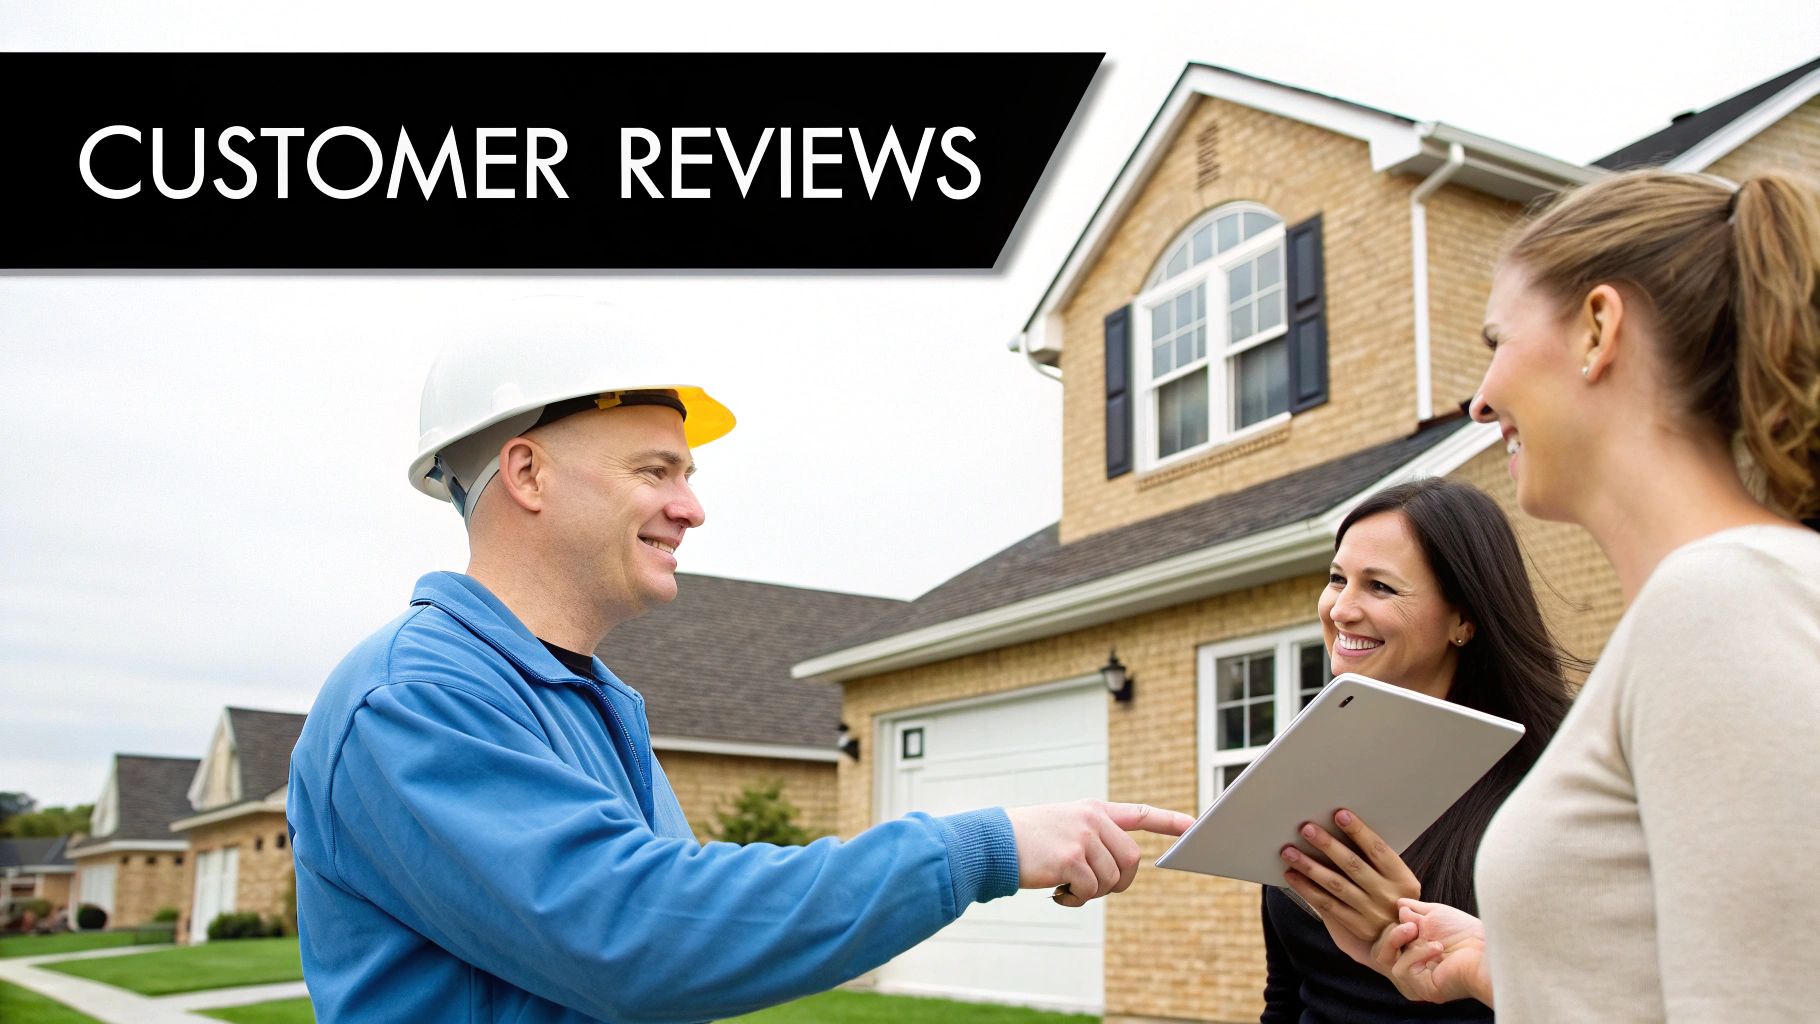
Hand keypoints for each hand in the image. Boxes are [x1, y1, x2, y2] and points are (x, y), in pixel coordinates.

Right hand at [1005, 800, 1193, 907]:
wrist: (995, 842)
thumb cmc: (1027, 840)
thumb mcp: (1064, 827)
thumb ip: (1093, 839)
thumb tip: (1119, 872)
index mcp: (1094, 811)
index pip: (1140, 814)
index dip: (1170, 821)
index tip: (1194, 827)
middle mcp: (1093, 820)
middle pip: (1133, 859)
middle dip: (1119, 882)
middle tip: (1092, 889)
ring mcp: (1083, 838)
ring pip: (1113, 879)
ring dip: (1093, 893)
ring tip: (1068, 888)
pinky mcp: (1071, 858)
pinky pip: (1091, 891)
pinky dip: (1077, 900)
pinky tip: (1059, 895)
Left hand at [1279, 808, 1419, 955]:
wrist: (1402, 941)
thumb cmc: (1392, 897)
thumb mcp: (1397, 880)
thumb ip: (1376, 860)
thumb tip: (1341, 825)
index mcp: (1403, 879)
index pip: (1378, 850)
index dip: (1359, 831)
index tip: (1340, 814)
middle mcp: (1388, 896)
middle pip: (1353, 865)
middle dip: (1328, 845)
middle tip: (1306, 828)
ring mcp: (1371, 914)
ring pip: (1335, 885)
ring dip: (1309, 866)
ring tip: (1289, 851)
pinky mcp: (1355, 926)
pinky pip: (1326, 905)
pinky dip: (1306, 889)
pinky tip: (1292, 875)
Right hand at [1365, 899, 1491, 1005]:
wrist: (1485, 949)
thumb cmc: (1465, 932)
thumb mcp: (1433, 914)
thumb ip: (1413, 910)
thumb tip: (1398, 905)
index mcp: (1415, 951)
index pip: (1384, 941)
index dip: (1388, 927)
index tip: (1403, 914)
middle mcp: (1413, 967)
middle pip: (1378, 951)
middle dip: (1391, 932)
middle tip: (1413, 925)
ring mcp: (1417, 980)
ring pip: (1384, 959)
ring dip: (1400, 939)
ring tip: (1421, 932)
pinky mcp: (1422, 989)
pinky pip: (1401, 969)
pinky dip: (1416, 954)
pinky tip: (1436, 949)